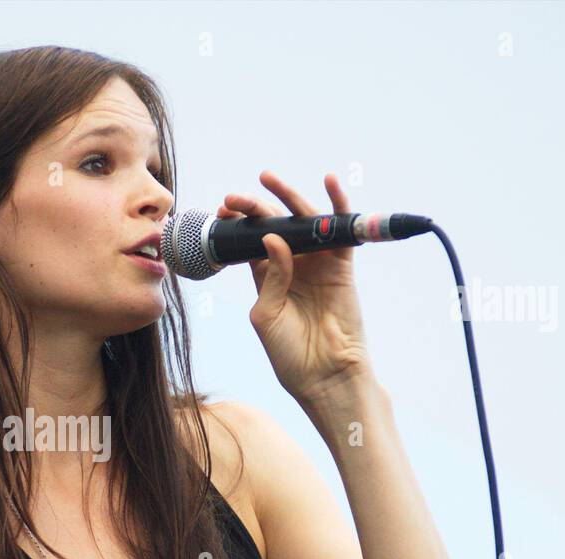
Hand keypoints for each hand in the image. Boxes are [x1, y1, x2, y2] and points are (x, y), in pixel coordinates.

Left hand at [219, 171, 371, 405]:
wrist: (324, 375)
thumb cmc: (290, 353)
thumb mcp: (266, 315)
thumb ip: (269, 277)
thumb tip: (273, 238)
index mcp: (268, 279)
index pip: (251, 243)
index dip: (238, 226)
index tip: (222, 211)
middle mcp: (293, 267)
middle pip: (275, 227)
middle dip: (255, 208)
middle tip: (236, 196)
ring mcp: (318, 265)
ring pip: (304, 222)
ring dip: (289, 197)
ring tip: (268, 178)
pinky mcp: (342, 267)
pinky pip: (341, 231)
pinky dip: (338, 206)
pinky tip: (331, 182)